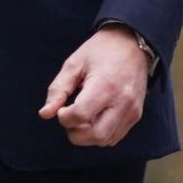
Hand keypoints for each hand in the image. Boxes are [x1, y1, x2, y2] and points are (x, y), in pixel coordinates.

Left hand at [38, 25, 148, 146]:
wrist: (132, 41)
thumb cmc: (101, 50)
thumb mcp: (75, 63)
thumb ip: (58, 89)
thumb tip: (45, 114)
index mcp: (105, 85)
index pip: (80, 116)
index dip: (64, 117)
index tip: (63, 108)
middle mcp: (122, 101)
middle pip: (95, 135)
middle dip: (75, 133)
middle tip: (71, 117)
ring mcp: (132, 109)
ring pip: (105, 140)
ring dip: (88, 136)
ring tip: (83, 117)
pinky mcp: (136, 114)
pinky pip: (115, 137)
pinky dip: (101, 134)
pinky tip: (95, 118)